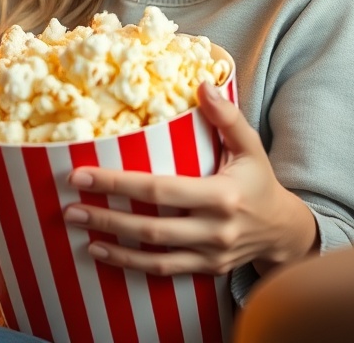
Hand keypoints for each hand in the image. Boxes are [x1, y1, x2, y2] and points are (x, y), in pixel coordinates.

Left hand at [63, 81, 318, 276]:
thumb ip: (226, 116)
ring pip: (153, 254)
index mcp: (222, 195)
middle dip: (106, 217)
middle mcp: (215, 230)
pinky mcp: (205, 270)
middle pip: (150, 226)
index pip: (160, 190)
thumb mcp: (250, 146)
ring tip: (78, 227)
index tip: (82, 174)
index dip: (118, 184)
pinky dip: (129, 264)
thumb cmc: (260, 182)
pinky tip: (101, 252)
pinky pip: (163, 270)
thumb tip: (201, 83)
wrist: (284, 231)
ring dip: (112, 243)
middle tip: (69, 206)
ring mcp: (210, 254)